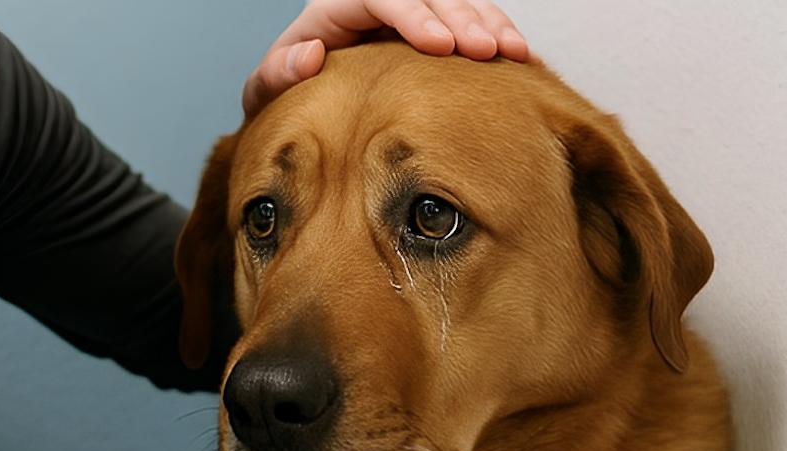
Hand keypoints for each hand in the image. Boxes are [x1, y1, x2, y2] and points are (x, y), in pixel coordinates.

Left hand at [243, 0, 533, 115]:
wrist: (299, 103)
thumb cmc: (284, 96)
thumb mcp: (264, 90)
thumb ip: (276, 74)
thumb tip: (309, 53)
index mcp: (336, 9)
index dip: (414, 18)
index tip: (440, 46)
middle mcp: (377, 3)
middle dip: (462, 20)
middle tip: (486, 52)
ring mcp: (409, 14)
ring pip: (457, 2)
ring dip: (490, 24)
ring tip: (515, 54)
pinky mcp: (432, 31)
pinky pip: (471, 21)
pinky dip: (497, 35)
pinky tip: (522, 58)